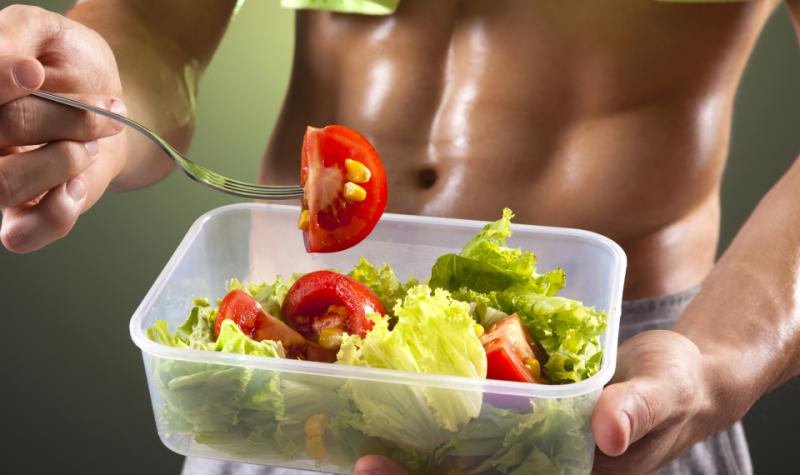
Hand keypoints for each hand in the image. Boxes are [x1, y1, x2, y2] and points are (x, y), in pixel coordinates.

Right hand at [0, 5, 127, 251]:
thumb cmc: (67, 65)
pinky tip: (78, 184)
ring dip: (62, 161)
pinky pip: (19, 235)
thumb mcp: (44, 31)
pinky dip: (57, 213)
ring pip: (0, 185)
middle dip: (56, 117)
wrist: (110, 105)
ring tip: (90, 142)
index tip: (35, 71)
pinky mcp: (17, 214)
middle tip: (100, 106)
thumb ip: (5, 35)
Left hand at [353, 330, 713, 474]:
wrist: (681, 376)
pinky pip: (476, 434)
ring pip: (464, 465)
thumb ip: (637, 410)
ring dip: (416, 459)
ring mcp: (530, 454)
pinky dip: (439, 427)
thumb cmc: (677, 386)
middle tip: (362, 464)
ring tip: (362, 446)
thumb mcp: (664, 391)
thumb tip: (607, 431)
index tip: (390, 472)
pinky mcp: (523, 430)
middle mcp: (543, 471)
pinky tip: (402, 411)